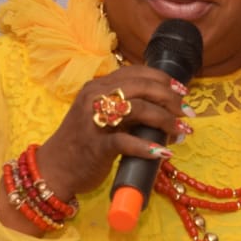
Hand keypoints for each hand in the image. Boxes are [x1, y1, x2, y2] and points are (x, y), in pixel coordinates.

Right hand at [33, 66, 192, 200]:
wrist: (54, 168)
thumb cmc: (82, 142)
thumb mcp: (101, 115)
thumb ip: (125, 107)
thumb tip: (165, 110)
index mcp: (98, 86)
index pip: (137, 72)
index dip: (163, 80)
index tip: (181, 91)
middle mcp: (95, 97)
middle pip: (142, 87)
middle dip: (170, 98)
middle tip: (186, 112)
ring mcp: (95, 120)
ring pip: (138, 110)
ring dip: (165, 120)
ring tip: (181, 131)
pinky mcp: (96, 145)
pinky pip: (127, 142)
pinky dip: (148, 147)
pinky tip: (164, 153)